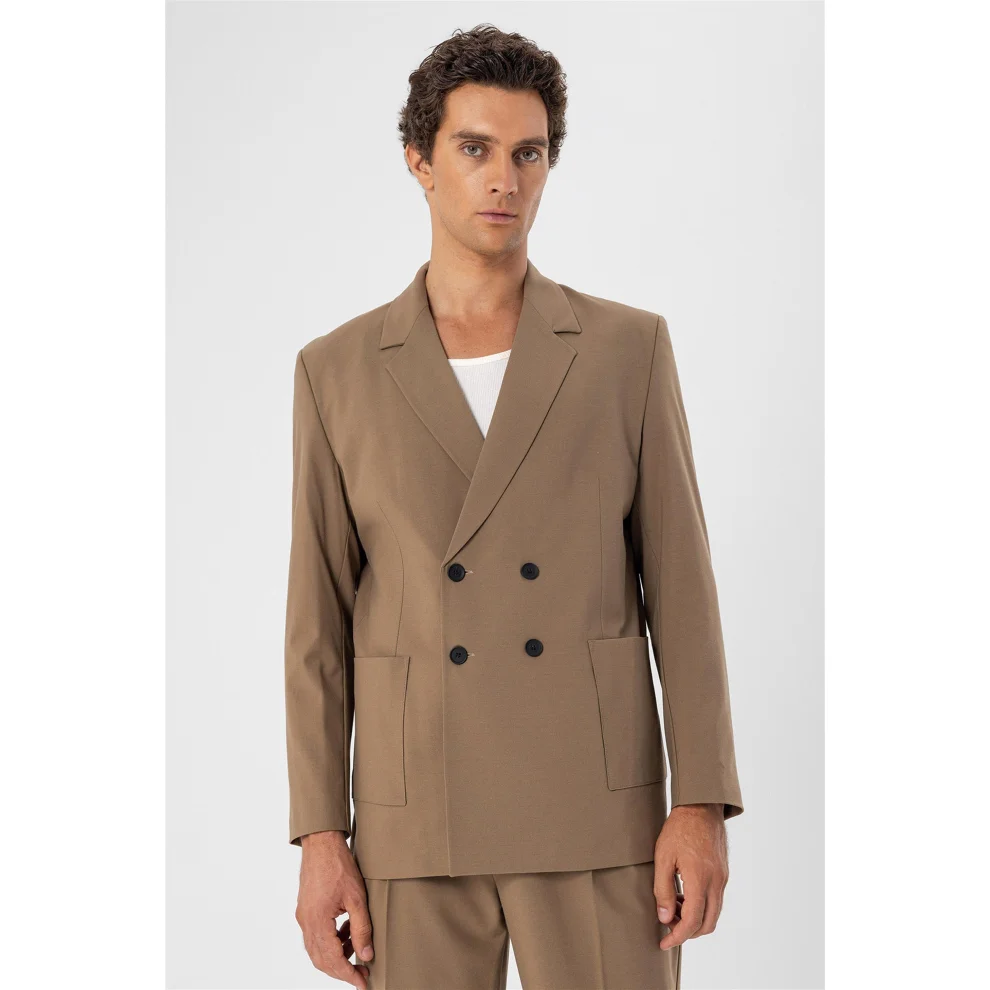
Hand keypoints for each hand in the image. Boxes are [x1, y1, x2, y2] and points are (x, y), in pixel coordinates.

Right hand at [295, 830, 374, 988]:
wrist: (322, 842)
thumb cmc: (339, 865)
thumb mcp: (357, 898)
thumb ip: (362, 929)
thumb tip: (366, 955)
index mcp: (317, 921)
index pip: (332, 960)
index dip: (348, 975)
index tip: (363, 982)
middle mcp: (306, 922)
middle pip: (321, 960)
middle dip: (341, 971)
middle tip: (361, 974)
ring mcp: (304, 916)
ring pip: (317, 950)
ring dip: (336, 956)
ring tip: (357, 952)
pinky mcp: (306, 909)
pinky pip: (316, 935)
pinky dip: (331, 941)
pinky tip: (347, 933)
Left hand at [653, 803, 728, 950]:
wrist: (701, 806)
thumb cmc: (679, 828)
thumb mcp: (662, 857)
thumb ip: (662, 889)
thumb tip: (664, 918)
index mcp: (700, 879)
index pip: (692, 921)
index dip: (677, 937)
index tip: (664, 942)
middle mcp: (716, 882)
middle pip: (707, 924)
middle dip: (687, 932)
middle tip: (667, 926)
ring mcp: (723, 878)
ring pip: (714, 914)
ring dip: (695, 919)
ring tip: (672, 907)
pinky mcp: (724, 873)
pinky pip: (716, 900)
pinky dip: (701, 906)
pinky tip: (683, 895)